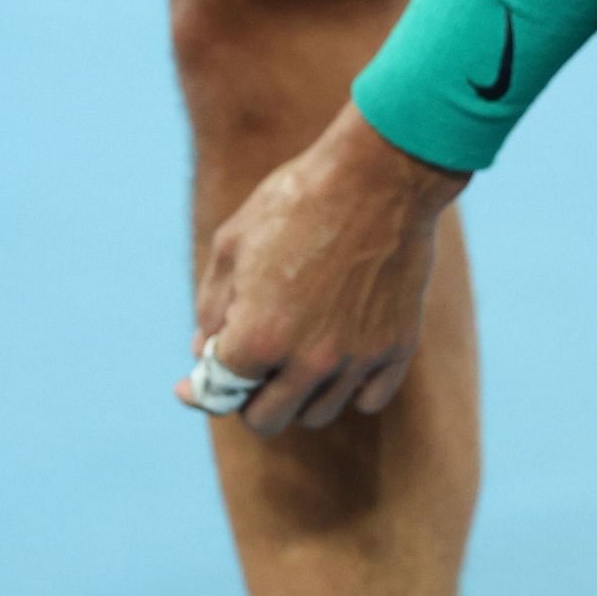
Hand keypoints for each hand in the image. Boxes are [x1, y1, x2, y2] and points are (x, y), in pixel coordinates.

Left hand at [182, 106, 464, 436]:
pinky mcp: (397, 348)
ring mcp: (357, 358)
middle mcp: (308, 360)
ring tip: (296, 352)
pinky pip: (368, 398)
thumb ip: (212, 307)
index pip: (221, 394)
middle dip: (250, 398)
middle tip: (252, 367)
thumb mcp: (232, 244)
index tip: (199, 380)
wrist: (379, 175)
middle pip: (268, 420)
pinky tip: (340, 355)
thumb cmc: (297, 201)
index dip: (205, 386)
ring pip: (318, 413)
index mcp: (259, 336)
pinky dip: (350, 388)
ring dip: (299, 394)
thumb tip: (204, 352)